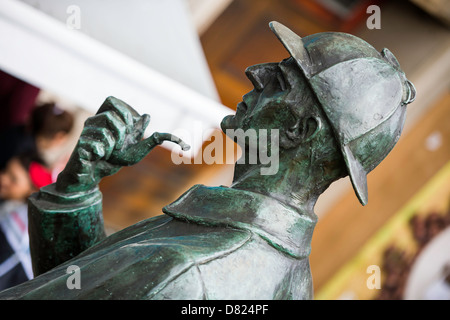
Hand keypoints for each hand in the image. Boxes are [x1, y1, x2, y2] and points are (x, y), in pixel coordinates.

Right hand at [55, 96, 188, 192]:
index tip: (130, 128)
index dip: (123, 111)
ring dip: (112, 146)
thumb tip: (147, 116)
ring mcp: (85, 132)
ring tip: (108, 153)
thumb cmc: (113, 160)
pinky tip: (98, 157)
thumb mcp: (133, 149)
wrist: (95, 175)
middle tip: (120, 144)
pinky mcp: (80, 143)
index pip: (111, 100)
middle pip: (109, 114)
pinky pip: (97, 145)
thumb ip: (142, 134)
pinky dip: (103, 154)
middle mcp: (94, 121)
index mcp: (106, 118)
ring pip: (104, 132)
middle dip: (121, 131)